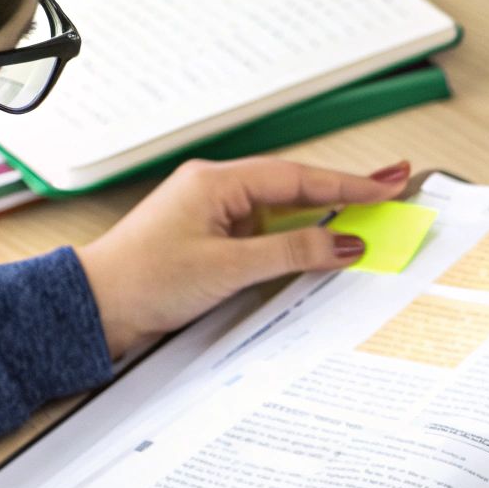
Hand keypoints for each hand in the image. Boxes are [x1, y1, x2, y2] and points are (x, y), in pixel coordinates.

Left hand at [75, 156, 410, 356]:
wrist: (94, 307)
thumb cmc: (142, 281)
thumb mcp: (227, 268)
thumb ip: (291, 254)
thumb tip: (342, 244)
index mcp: (217, 182)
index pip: (298, 179)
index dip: (348, 183)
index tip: (388, 185)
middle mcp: (217, 190)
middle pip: (296, 188)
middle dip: (345, 191)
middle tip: (393, 187)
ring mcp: (213, 214)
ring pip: (282, 212)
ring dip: (323, 217)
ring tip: (370, 216)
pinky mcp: (211, 240)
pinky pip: (265, 234)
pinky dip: (297, 241)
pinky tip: (320, 248)